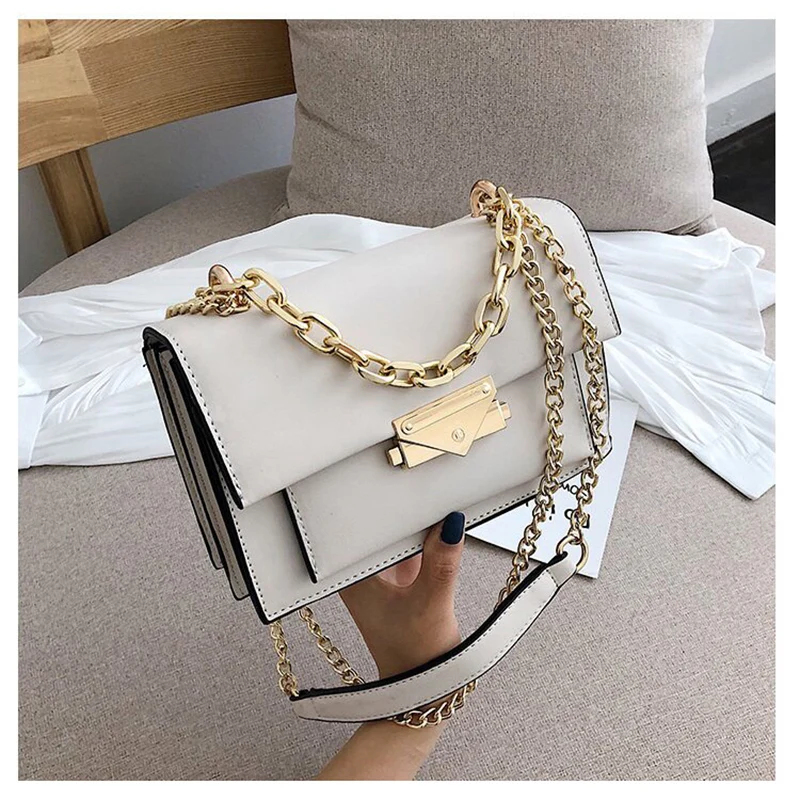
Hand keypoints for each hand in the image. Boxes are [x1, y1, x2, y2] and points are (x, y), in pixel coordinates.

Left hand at [339, 511, 464, 678]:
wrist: (420, 685)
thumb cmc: (412, 657)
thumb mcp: (431, 606)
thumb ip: (442, 563)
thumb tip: (451, 526)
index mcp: (353, 577)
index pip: (365, 527)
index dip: (388, 506)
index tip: (413, 493)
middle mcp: (363, 571)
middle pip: (383, 527)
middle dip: (407, 512)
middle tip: (432, 496)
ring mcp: (382, 574)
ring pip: (399, 535)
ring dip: (419, 526)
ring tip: (440, 511)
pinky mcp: (400, 577)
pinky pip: (412, 547)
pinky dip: (427, 540)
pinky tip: (442, 531)